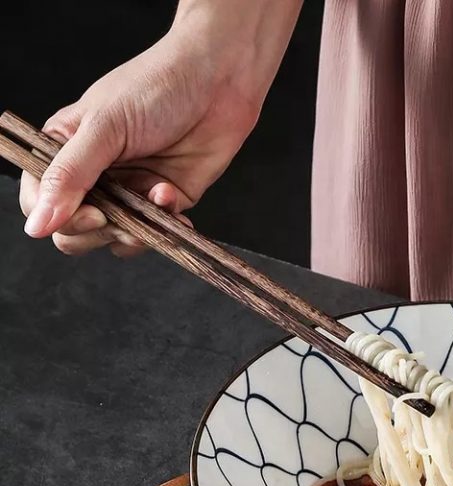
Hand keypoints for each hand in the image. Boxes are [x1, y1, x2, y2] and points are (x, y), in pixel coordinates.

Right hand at [19, 1, 300, 255]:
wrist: (219, 82)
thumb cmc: (157, 87)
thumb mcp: (104, 127)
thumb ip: (70, 176)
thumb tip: (37, 225)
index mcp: (65, 151)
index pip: (40, 202)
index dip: (57, 218)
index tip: (89, 214)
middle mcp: (95, 176)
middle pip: (75, 231)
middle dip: (95, 232)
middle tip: (113, 217)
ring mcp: (131, 191)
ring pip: (116, 240)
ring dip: (132, 233)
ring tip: (148, 203)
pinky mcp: (166, 201)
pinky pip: (156, 233)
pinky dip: (164, 225)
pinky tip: (171, 196)